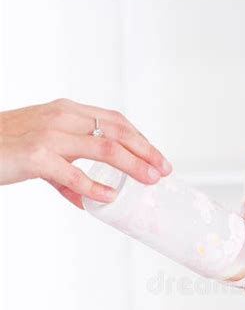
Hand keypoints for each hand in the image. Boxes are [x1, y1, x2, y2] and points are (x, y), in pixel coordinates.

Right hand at [0, 98, 172, 207]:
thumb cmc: (5, 146)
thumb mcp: (41, 148)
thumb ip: (66, 171)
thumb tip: (90, 198)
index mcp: (67, 111)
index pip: (114, 120)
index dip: (140, 138)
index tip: (157, 156)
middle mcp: (63, 117)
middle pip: (117, 131)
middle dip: (146, 151)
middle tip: (164, 169)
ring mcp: (51, 135)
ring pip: (105, 148)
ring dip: (133, 166)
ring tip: (150, 180)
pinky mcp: (38, 157)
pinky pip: (75, 175)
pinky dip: (96, 187)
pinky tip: (110, 197)